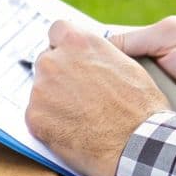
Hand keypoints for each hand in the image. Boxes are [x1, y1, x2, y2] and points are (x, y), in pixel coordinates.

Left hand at [25, 21, 168, 175]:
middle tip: (80, 97)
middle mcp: (53, 60)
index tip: (72, 59)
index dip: (65, 46)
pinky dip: (50, 125)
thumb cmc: (141, 106)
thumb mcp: (125, 64)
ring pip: (41, 90)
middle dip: (59, 76)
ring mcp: (40, 89)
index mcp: (77, 41)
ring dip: (54, 101)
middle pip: (47, 62)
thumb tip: (87, 57)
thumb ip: (98, 54)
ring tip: (81, 119)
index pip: (57, 30)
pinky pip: (37, 117)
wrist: (139, 144)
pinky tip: (73, 133)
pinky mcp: (34, 117)